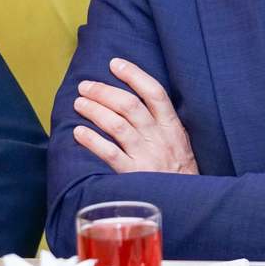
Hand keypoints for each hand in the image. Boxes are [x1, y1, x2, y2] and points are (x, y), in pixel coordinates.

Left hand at [73, 58, 198, 174]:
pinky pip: (109, 153)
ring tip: (79, 103)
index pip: (154, 92)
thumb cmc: (179, 170)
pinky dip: (91, 140)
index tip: (115, 63)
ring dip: (94, 110)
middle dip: (103, 91)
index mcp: (172, 126)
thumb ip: (161, 121)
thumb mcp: (179, 140)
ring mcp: (145, 156)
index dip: (134, 74)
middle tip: (85, 85)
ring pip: (116, 125)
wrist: (187, 203)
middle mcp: (159, 137)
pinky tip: (78, 132)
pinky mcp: (132, 174)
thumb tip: (135, 96)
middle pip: (129, 105)